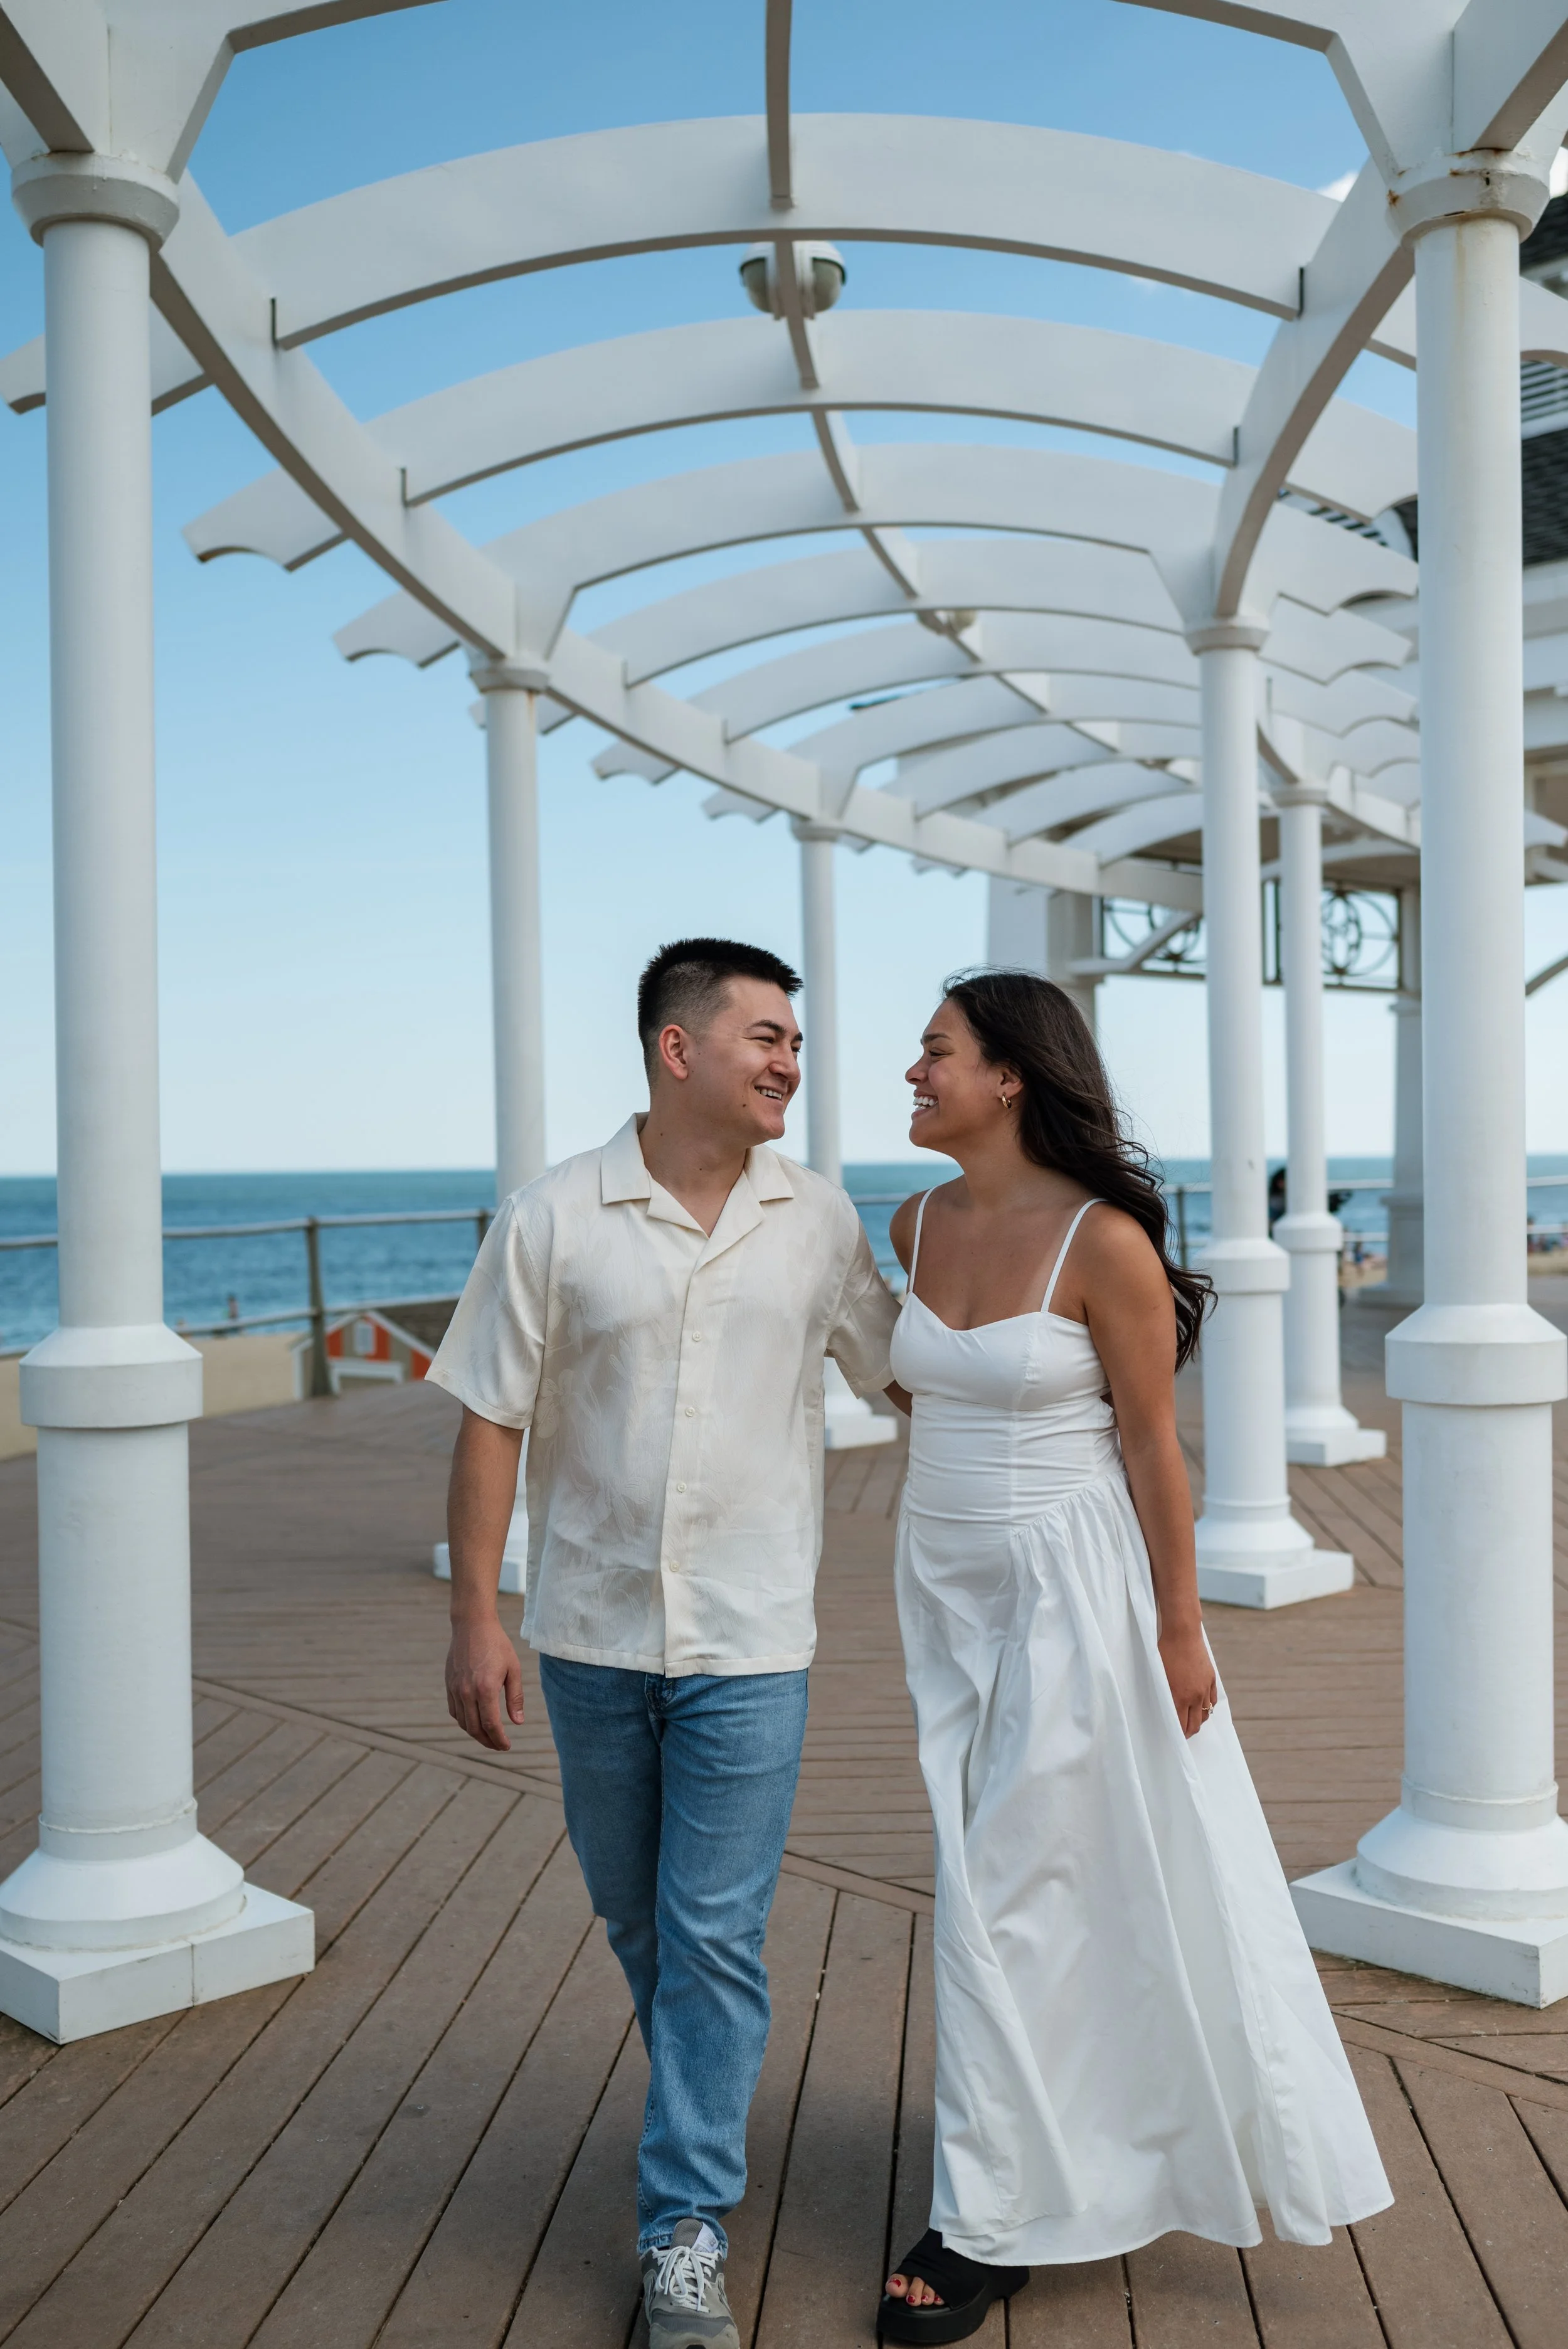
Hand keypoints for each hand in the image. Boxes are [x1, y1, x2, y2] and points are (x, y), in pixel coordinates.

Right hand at [446, 1612, 525, 1750]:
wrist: (472, 1625)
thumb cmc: (497, 1645)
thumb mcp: (513, 1669)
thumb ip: (515, 1697)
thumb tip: (518, 1722)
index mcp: (486, 1689)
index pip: (491, 1725)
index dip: (499, 1740)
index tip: (507, 1746)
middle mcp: (467, 1692)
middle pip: (475, 1728)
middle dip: (488, 1742)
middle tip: (499, 1746)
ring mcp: (456, 1689)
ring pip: (463, 1722)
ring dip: (475, 1734)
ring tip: (488, 1737)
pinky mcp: (449, 1684)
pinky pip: (454, 1711)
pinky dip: (464, 1721)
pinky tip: (474, 1722)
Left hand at [1158, 1622, 1217, 1738]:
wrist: (1183, 1633)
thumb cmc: (1165, 1652)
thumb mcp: (1160, 1675)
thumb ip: (1164, 1694)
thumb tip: (1165, 1709)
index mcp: (1180, 1697)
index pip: (1182, 1725)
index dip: (1179, 1734)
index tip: (1174, 1737)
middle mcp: (1195, 1695)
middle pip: (1196, 1724)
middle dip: (1189, 1732)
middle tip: (1182, 1734)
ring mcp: (1205, 1687)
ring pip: (1206, 1714)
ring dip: (1199, 1720)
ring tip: (1191, 1722)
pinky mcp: (1211, 1679)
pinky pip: (1213, 1700)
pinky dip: (1208, 1707)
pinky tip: (1201, 1708)